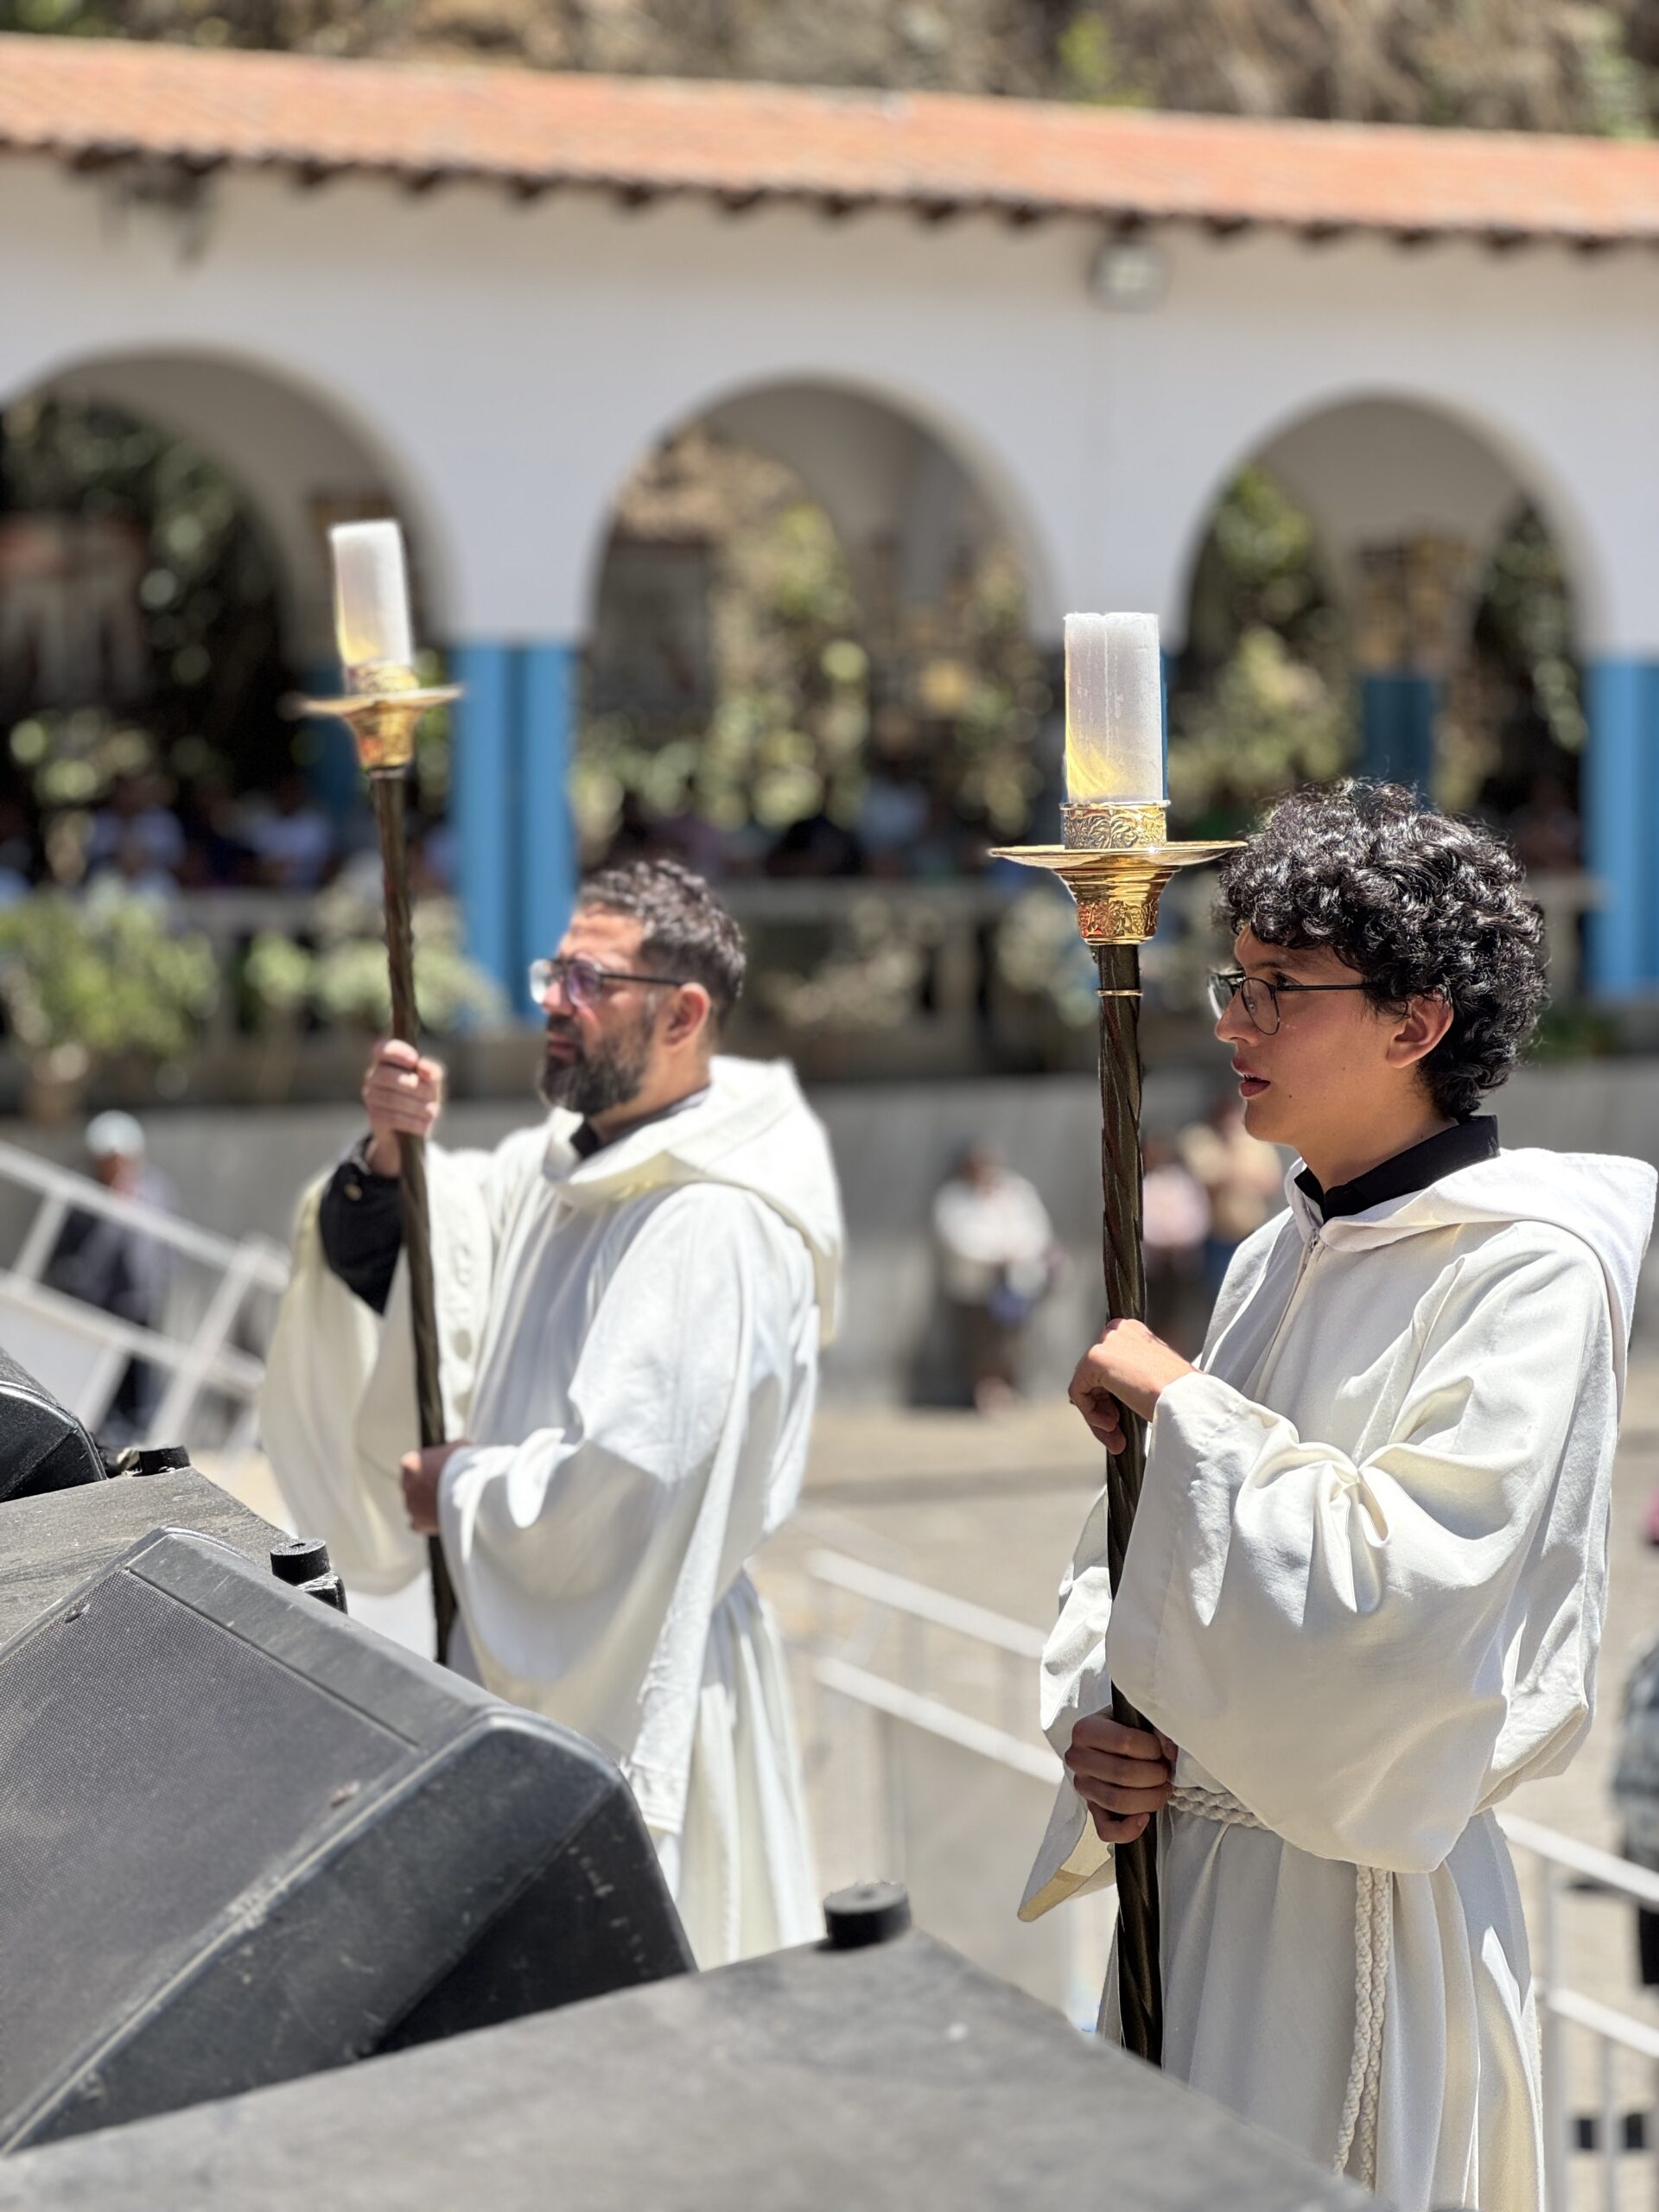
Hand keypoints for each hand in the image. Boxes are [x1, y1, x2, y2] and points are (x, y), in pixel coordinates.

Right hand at [363, 1038, 444, 1176]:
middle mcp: (374, 1076)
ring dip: (416, 1106)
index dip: (397, 1052)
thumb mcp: (432, 1083)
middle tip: (432, 1096)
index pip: (383, 1049)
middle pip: (386, 1076)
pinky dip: (411, 1121)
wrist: (413, 1128)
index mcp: (387, 1061)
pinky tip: (424, 1125)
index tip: (414, 1059)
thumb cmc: (423, 1096)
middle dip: (414, 1087)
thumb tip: (423, 1066)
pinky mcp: (374, 1117)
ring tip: (432, 1112)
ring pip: (390, 1098)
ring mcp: (371, 1097)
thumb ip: (431, 1072)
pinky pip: (391, 1117)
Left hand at [400, 1442, 465, 1533]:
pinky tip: (441, 1518)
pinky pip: (418, 1523)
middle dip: (427, 1488)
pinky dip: (427, 1522)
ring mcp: (410, 1504)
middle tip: (448, 1489)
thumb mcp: (459, 1447)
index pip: (415, 1466)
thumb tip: (456, 1454)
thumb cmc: (465, 1465)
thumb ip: (450, 1451)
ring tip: (450, 1505)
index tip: (445, 1472)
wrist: (470, 1490)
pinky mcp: (418, 1522)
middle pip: (414, 1486)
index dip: (431, 1469)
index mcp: (411, 1463)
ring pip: (415, 1505)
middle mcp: (405, 1484)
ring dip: (428, 1505)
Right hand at [1064, 1712, 1177, 1843]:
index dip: (1153, 1748)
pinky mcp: (1091, 1809)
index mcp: (1085, 1730)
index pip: (1126, 1742)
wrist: (1111, 1739)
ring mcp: (1083, 1787)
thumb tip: (1170, 1753)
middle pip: (1124, 1774)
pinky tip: (1145, 1817)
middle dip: (1155, 1775)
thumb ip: (1157, 1729)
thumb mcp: (1138, 1717)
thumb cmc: (1126, 1727)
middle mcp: (1078, 1759)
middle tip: (1166, 1770)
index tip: (1162, 1748)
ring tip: (1162, 1788)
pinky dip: (1130, 1829)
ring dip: (1150, 1799)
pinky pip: (1106, 1830)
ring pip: (1118, 1802)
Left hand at [1067, 1318, 1193, 1450]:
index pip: (1109, 1366)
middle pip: (1095, 1376)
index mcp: (1134, 1332)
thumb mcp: (1154, 1377)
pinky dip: (1090, 1413)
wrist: (1186, 1399)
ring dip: (1098, 1415)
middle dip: (1104, 1408)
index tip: (1120, 1417)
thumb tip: (1109, 1392)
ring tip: (1115, 1434)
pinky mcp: (1094, 1359)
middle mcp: (1118, 1331)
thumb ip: (1129, 1378)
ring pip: (1086, 1385)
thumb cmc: (1180, 1393)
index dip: (1111, 1397)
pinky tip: (1111, 1426)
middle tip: (1116, 1431)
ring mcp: (1106, 1343)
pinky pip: (1079, 1391)